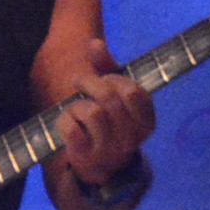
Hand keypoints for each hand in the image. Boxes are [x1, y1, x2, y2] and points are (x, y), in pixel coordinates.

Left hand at [52, 63, 153, 188]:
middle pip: (110, 98)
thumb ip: (106, 68)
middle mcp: (131, 140)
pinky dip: (64, 121)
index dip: (114, 79)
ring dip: (77, 104)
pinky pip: (72, 130)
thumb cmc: (106, 123)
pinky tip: (66, 123)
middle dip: (90, 83)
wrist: (96, 166)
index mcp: (145, 123)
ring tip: (75, 107)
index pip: (134, 92)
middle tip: (80, 83)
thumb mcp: (112, 95)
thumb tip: (94, 43)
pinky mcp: (85, 159)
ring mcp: (108, 152)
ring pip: (92, 113)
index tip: (104, 79)